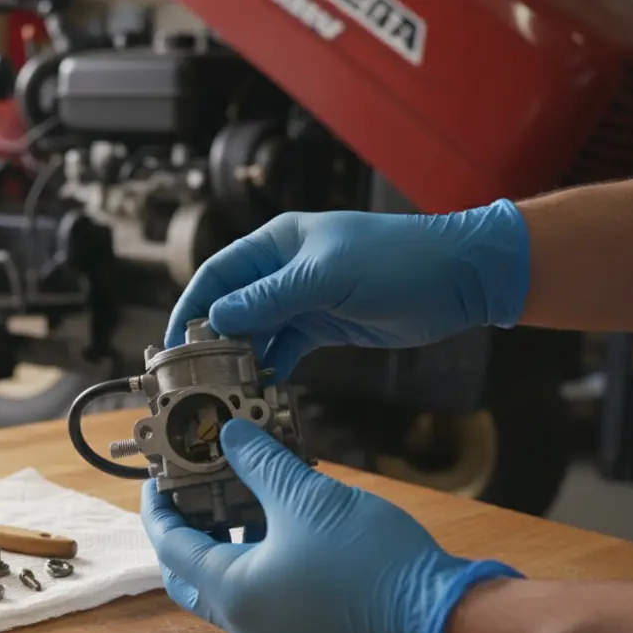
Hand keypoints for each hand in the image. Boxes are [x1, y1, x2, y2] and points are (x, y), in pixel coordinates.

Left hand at [141, 419, 522, 632]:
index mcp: (232, 593)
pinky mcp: (307, 630)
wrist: (444, 620)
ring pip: (227, 581)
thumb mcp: (308, 498)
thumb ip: (261, 462)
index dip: (158, 505)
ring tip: (237, 488)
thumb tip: (230, 434)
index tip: (156, 474)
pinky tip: (278, 515)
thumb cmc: (372, 564)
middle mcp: (246, 621)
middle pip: (190, 572)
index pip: (170, 546)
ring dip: (225, 537)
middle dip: (186, 528)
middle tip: (191, 485)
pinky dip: (255, 554)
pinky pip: (261, 590)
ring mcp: (277, 632)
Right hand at [165, 200, 531, 380]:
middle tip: (195, 375)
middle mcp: (283, 269)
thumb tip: (217, 317)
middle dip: (212, 339)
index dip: (191, 306)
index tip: (173, 341)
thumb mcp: (325, 277)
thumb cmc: (396, 260)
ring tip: (226, 389)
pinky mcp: (325, 323)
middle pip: (232, 305)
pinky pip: (285, 347)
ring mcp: (304, 298)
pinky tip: (261, 386)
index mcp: (277, 243)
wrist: (459, 277)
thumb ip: (269, 298)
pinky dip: (272, 366)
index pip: (217, 274)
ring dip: (241, 358)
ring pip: (257, 330)